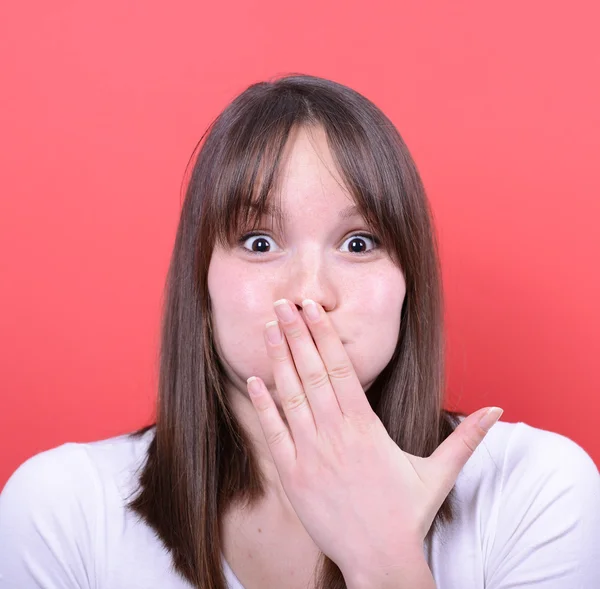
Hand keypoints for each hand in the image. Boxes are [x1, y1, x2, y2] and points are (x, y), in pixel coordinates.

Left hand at [246, 298, 501, 580]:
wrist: (380, 560)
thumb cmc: (407, 514)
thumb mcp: (439, 472)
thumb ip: (466, 437)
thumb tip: (498, 411)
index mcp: (366, 426)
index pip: (342, 367)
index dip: (324, 334)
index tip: (312, 308)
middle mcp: (336, 433)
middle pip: (313, 372)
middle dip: (296, 334)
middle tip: (283, 301)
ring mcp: (311, 453)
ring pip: (290, 395)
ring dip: (278, 359)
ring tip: (268, 328)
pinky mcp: (293, 476)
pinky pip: (274, 433)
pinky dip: (263, 405)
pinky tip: (254, 380)